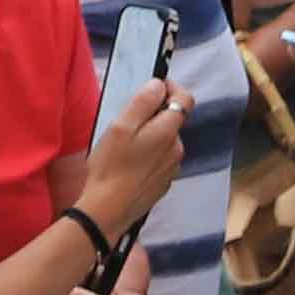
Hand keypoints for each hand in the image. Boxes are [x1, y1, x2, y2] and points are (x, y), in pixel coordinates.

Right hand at [84, 79, 187, 228]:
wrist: (109, 209)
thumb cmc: (111, 166)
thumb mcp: (121, 127)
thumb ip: (143, 103)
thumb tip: (159, 85)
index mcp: (168, 131)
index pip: (185, 99)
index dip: (171, 87)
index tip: (153, 86)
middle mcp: (177, 148)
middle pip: (173, 120)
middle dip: (156, 113)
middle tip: (128, 117)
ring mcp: (172, 167)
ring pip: (166, 140)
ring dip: (151, 135)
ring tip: (125, 143)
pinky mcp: (163, 182)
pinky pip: (160, 159)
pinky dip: (149, 154)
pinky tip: (129, 162)